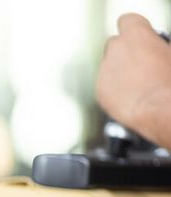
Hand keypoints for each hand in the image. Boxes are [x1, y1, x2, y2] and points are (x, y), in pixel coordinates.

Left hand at [96, 13, 170, 145]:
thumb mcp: (168, 53)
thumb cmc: (169, 79)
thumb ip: (155, 46)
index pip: (127, 20)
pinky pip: (106, 85)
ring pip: (110, 66)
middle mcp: (115, 49)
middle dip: (125, 51)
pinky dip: (115, 89)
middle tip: (142, 64)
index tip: (143, 38)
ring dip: (120, 71)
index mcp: (136, 35)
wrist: (160, 108)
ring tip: (140, 84)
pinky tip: (132, 97)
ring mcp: (105, 70)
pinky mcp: (100, 90)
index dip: (135, 29)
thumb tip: (154, 50)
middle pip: (115, 44)